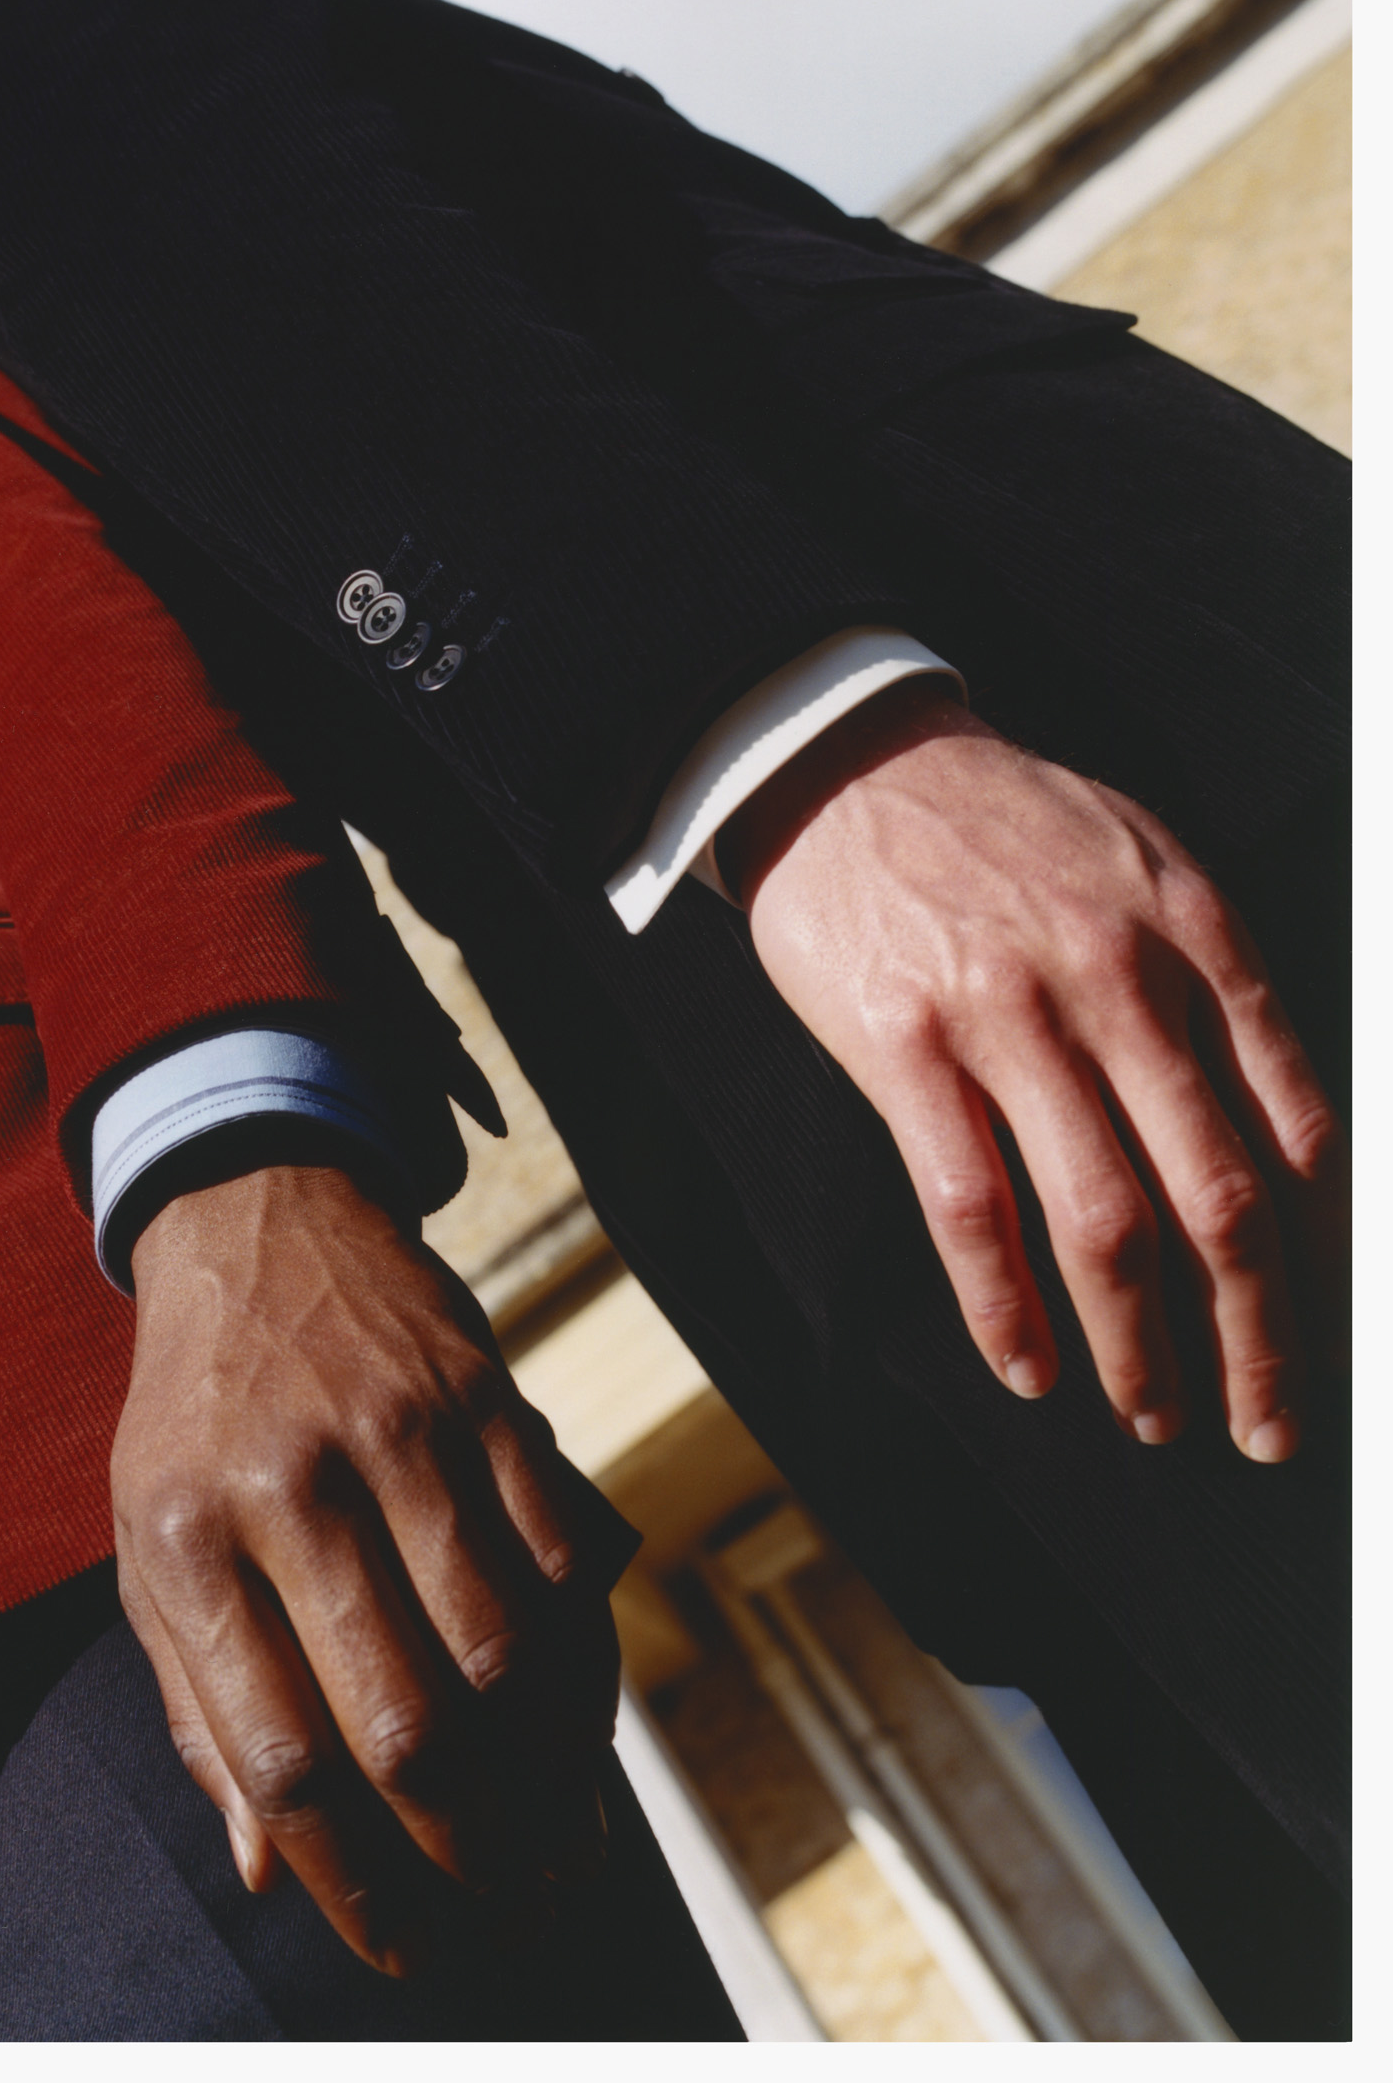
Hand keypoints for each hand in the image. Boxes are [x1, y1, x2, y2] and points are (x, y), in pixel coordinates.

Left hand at [111, 1163, 636, 1975]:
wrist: (257, 1220)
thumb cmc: (199, 1417)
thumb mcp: (149, 1545)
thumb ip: (197, 1706)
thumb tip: (264, 1870)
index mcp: (188, 1540)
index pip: (277, 1758)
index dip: (348, 1882)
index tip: (397, 1951)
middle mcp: (290, 1489)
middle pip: (399, 1723)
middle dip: (463, 1851)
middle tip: (501, 1908)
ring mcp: (396, 1436)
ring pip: (495, 1654)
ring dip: (541, 1778)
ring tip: (559, 1846)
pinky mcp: (482, 1397)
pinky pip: (553, 1557)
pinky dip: (576, 1659)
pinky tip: (578, 1728)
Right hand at [721, 680, 1347, 1458]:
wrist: (850, 762)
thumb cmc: (1003, 822)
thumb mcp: (1145, 864)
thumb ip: (1216, 984)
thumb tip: (1292, 1136)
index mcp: (1194, 934)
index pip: (1298, 1125)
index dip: (1326, 1254)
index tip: (1334, 1337)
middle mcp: (1116, 980)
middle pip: (1216, 1197)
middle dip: (1257, 1335)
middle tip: (1269, 1423)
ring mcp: (1005, 1016)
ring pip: (1101, 1222)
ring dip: (1141, 1347)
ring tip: (1156, 1416)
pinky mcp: (903, 1046)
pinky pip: (967, 1207)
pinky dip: (1003, 1308)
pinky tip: (1027, 1368)